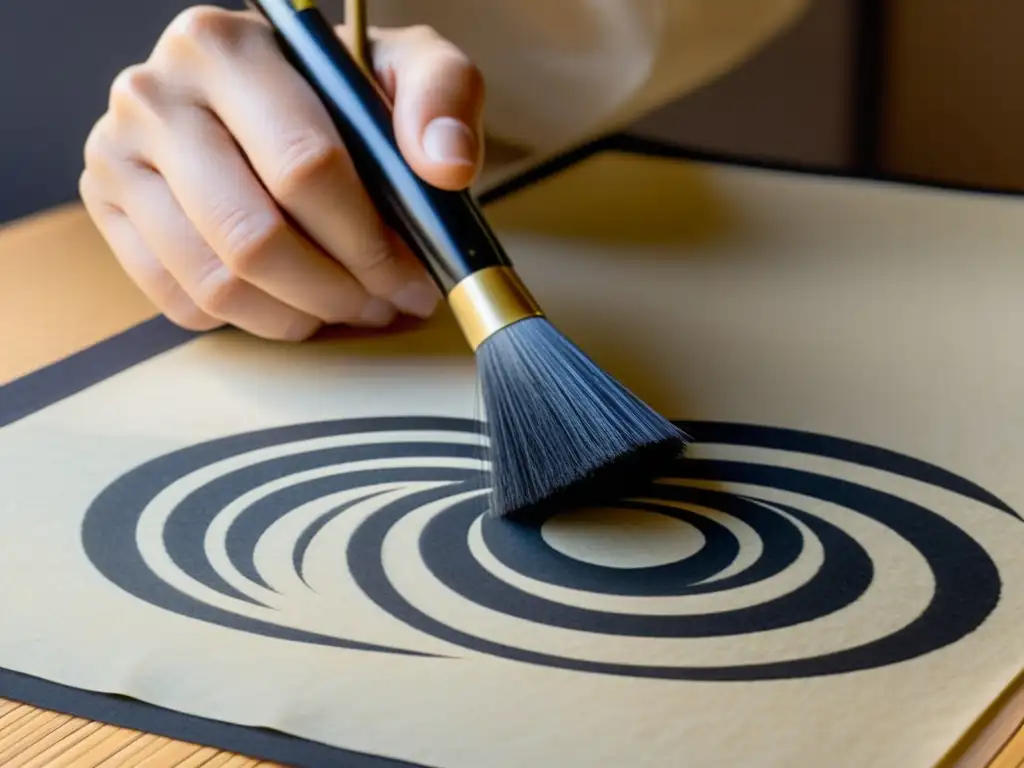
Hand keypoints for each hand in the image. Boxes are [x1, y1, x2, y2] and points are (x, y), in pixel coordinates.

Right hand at [80, 6, 485, 339]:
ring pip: (216, 281)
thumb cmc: (337, 89)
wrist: (268, 94)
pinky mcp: (108, 209)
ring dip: (298, 315)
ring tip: (345, 306)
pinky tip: (291, 300)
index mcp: (225, 47)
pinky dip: (249, 320)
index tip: (413, 276)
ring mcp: (118, 155)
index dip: (370, 242)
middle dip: (336, 290)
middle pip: (254, 236)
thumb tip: (445, 166)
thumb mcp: (403, 68)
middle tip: (382, 304)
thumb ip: (442, 97)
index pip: (304, 168)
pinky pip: (180, 301)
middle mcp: (154, 95)